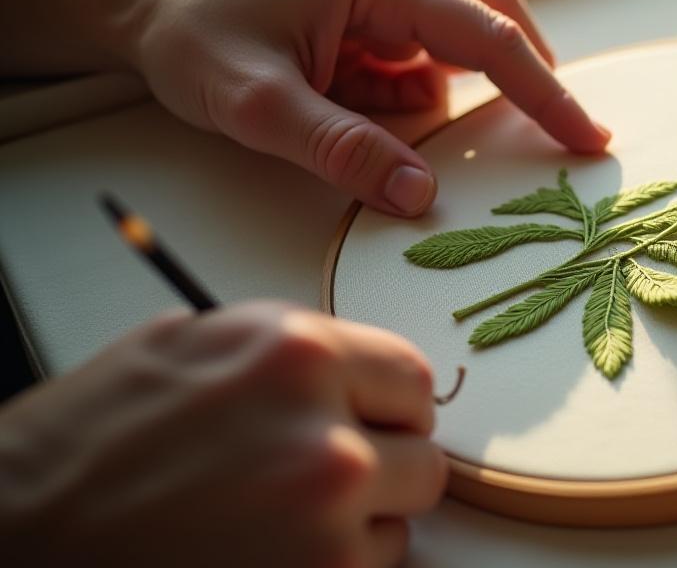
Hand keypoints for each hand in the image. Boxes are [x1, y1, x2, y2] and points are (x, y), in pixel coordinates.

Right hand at [0, 302, 444, 567]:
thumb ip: (288, 352)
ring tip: (276, 519)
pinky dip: (333, 565)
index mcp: (296, 354)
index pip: (411, 378)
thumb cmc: (87, 443)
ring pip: (400, 519)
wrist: (19, 534)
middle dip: (383, 466)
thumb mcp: (191, 345)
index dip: (390, 405)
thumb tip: (351, 371)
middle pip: (422, 454)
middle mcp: (325, 434)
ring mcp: (324, 521)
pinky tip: (266, 553)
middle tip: (323, 477)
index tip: (374, 421)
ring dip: (358, 522)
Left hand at [128, 0, 610, 215]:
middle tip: (555, 137)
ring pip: (456, 41)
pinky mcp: (368, 12)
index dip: (545, 93)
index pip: (487, 37)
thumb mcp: (257, 106)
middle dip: (524, 80)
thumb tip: (420, 197)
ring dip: (448, 92)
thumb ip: (341, 150)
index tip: (587, 137)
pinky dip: (411, 93)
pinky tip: (355, 105)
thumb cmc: (192, 37)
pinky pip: (416, 57)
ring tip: (374, 116)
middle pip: (493, 19)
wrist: (141, 3)